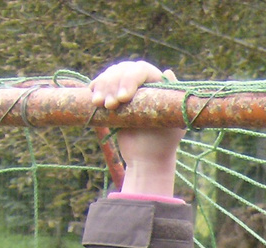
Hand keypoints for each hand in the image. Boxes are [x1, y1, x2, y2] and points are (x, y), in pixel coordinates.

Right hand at [90, 60, 181, 196]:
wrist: (146, 160)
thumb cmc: (163, 143)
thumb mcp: (172, 122)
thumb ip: (172, 100)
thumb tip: (168, 72)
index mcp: (159, 85)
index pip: (142, 70)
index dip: (130, 79)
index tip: (123, 98)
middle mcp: (143, 83)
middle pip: (123, 70)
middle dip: (113, 84)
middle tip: (110, 105)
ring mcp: (127, 89)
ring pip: (110, 75)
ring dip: (102, 86)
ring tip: (99, 104)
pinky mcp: (113, 97)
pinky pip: (101, 85)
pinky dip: (96, 89)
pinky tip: (93, 98)